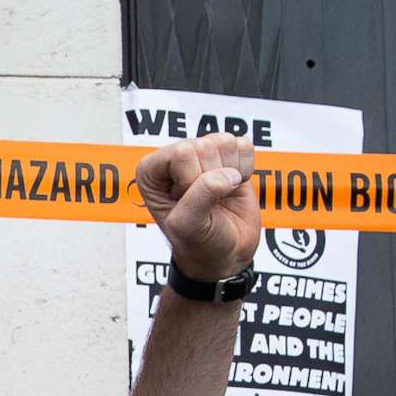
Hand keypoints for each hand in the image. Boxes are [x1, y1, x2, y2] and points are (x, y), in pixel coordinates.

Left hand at [136, 131, 259, 281]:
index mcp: (151, 171)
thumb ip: (199, 197)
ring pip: (225, 142)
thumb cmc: (197, 242)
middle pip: (206, 145)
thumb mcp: (187, 226)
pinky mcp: (228, 155)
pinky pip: (244, 145)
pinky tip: (232, 186)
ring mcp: (202, 154)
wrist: (225, 253)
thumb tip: (226, 175)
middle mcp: (174, 158)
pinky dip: (245, 169)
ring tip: (219, 194)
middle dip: (213, 178)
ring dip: (229, 173)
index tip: (190, 203)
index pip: (182, 153)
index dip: (193, 180)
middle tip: (207, 202)